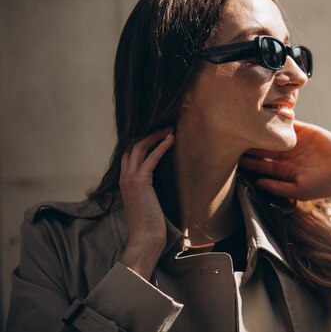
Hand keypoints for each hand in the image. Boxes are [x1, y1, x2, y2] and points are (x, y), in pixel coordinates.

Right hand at [119, 127, 174, 279]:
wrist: (145, 239)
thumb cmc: (149, 224)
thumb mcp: (147, 201)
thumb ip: (148, 188)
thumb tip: (160, 180)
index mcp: (124, 181)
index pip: (129, 154)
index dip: (141, 141)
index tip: (156, 133)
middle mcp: (124, 177)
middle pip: (133, 146)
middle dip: (148, 134)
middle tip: (165, 126)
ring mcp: (130, 179)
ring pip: (140, 147)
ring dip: (155, 136)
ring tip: (169, 129)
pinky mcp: (140, 182)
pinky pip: (151, 157)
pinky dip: (161, 146)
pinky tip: (171, 139)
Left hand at [239, 120, 330, 208]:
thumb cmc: (326, 185)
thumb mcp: (299, 191)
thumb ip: (278, 187)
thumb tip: (257, 183)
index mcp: (283, 171)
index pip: (260, 166)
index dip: (247, 161)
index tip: (231, 156)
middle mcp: (286, 156)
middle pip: (262, 148)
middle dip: (248, 143)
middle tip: (232, 136)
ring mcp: (294, 142)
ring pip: (272, 134)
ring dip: (260, 129)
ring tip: (244, 123)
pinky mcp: (304, 130)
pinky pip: (289, 123)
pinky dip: (278, 118)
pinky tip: (265, 114)